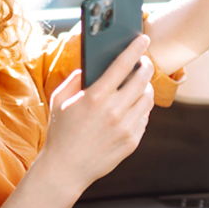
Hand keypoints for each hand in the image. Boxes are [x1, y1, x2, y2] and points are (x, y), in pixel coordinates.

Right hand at [37, 35, 156, 193]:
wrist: (65, 169)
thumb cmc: (60, 133)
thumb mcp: (60, 100)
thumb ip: (76, 79)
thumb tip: (91, 67)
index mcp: (96, 97)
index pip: (123, 65)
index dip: (135, 48)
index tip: (143, 38)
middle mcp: (114, 111)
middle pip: (142, 79)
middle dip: (145, 66)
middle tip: (143, 62)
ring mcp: (126, 127)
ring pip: (148, 98)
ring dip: (145, 87)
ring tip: (138, 84)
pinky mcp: (132, 141)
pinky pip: (144, 117)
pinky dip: (141, 108)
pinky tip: (132, 106)